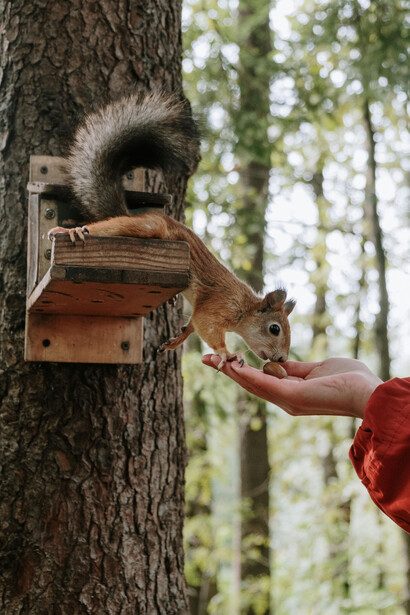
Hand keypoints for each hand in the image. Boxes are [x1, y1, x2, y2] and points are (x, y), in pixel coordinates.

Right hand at [201, 356, 382, 418]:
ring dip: (231, 371)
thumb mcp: (316, 369)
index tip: (222, 358)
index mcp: (291, 393)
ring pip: (253, 384)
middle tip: (206, 357)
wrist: (367, 391)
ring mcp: (288, 400)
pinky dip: (246, 375)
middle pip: (250, 383)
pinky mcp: (293, 397)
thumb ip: (295, 368)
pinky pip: (265, 384)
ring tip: (213, 359)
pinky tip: (233, 366)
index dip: (239, 369)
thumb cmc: (349, 380)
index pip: (259, 380)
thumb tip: (278, 362)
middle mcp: (285, 400)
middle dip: (227, 370)